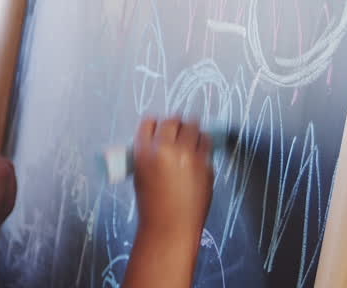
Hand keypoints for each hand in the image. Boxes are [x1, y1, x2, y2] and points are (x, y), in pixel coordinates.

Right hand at [132, 115, 213, 241]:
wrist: (170, 227)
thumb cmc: (152, 204)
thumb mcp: (140, 174)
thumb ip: (148, 153)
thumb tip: (160, 139)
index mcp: (144, 151)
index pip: (150, 122)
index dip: (156, 123)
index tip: (160, 127)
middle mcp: (166, 149)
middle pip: (173, 120)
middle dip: (176, 123)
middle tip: (178, 128)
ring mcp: (187, 156)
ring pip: (194, 128)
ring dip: (192, 130)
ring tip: (191, 137)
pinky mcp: (205, 165)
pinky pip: (206, 145)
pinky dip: (202, 145)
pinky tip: (198, 152)